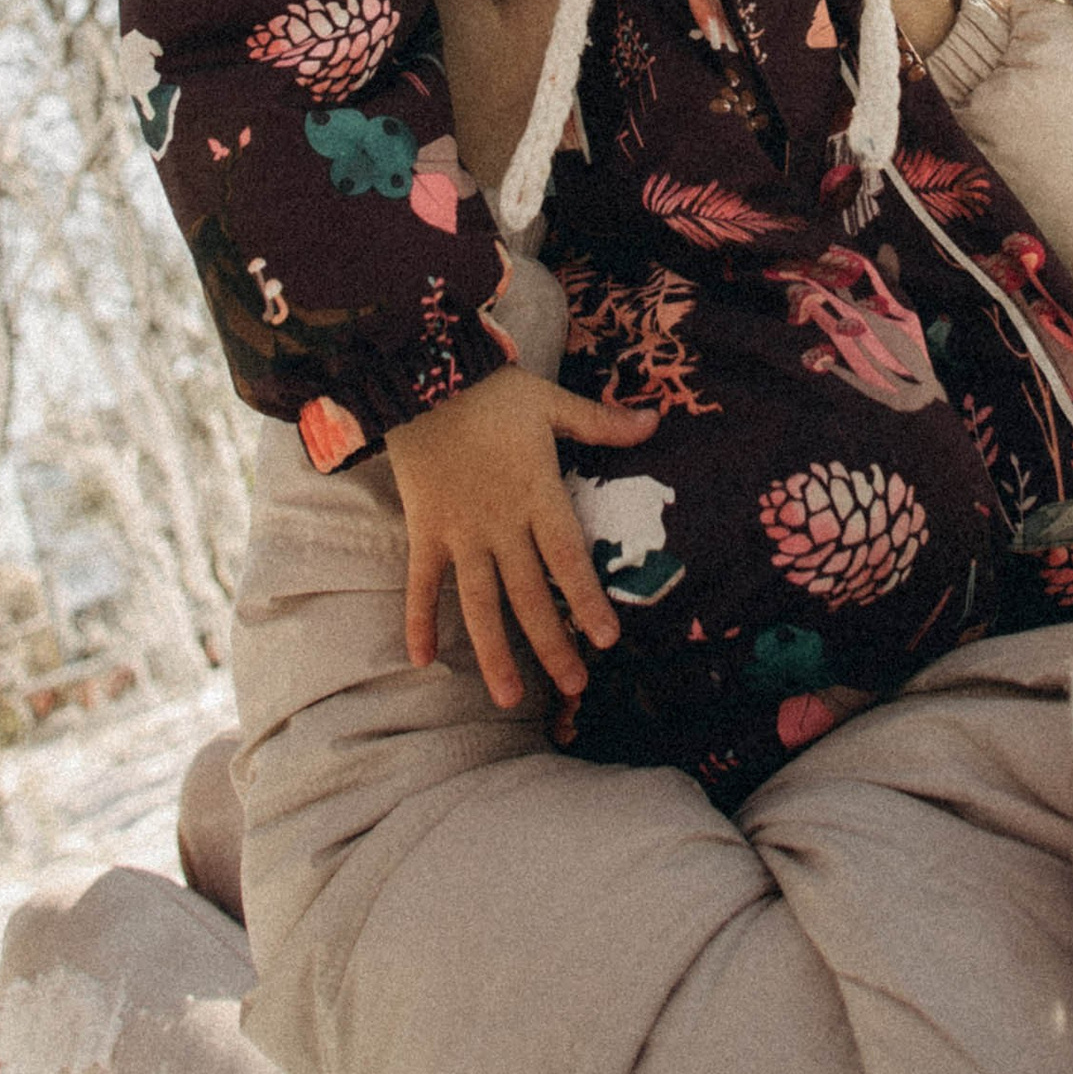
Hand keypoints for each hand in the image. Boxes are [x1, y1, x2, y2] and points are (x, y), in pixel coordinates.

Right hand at [386, 371, 658, 707]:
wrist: (422, 376)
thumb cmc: (491, 391)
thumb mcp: (551, 402)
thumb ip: (601, 423)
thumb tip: (655, 421)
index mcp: (538, 496)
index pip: (568, 559)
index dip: (587, 600)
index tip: (607, 639)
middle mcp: (501, 525)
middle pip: (529, 595)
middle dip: (552, 644)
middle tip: (574, 685)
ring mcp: (460, 533)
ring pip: (479, 604)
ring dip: (494, 653)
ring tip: (510, 697)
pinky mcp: (425, 531)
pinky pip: (421, 584)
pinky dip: (418, 621)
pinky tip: (421, 661)